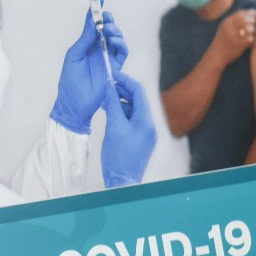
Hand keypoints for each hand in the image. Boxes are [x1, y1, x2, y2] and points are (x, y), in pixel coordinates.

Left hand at [50, 1, 121, 134]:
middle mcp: (97, 49)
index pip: (92, 24)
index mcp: (85, 45)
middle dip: (108, 20)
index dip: (96, 10)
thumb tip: (94, 20)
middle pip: (107, 29)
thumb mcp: (74, 56)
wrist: (75, 103)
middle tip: (106, 16)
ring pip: (116, 40)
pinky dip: (121, 45)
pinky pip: (122, 53)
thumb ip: (86, 39)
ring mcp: (107, 58)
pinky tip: (115, 41)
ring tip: (109, 31)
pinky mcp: (115, 67)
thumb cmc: (70, 80)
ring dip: (114, 32)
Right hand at [100, 72, 157, 188]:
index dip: (126, 81)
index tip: (114, 75)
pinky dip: (122, 114)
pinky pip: (132, 121)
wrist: (122, 180)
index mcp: (146, 121)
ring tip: (106, 98)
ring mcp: (146, 133)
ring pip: (134, 111)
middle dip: (123, 92)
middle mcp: (150, 125)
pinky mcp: (140, 140)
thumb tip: (110, 89)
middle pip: (138, 101)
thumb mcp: (113, 127)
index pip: (139, 93)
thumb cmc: (117, 156)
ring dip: (121, 103)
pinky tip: (110, 112)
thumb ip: (113, 106)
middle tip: (108, 85)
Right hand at [209, 8, 255, 64]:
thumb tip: (252, 12)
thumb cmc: (224, 41)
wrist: (216, 56)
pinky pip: (250, 39)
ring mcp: (233, 36)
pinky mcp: (238, 45)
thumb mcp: (226, 28)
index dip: (250, 13)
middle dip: (253, 21)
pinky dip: (253, 39)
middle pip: (246, 19)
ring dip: (254, 30)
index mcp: (226, 22)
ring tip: (254, 32)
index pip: (241, 14)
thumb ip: (236, 20)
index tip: (255, 16)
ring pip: (249, 29)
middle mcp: (229, 28)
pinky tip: (252, 40)